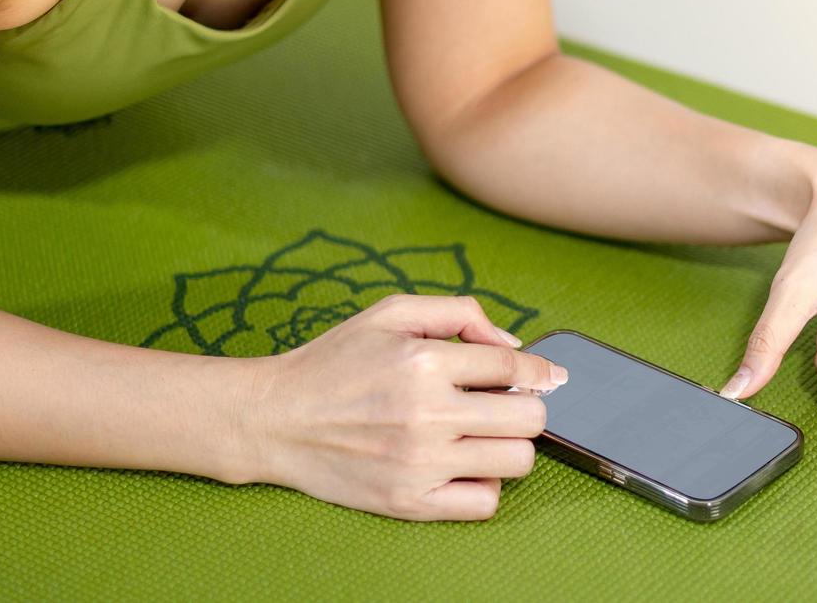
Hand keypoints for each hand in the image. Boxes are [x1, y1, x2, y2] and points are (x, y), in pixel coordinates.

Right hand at [240, 293, 568, 520]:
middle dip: (525, 407)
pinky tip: (464, 466)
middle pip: (529, 418)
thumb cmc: (334, 361)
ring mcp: (419, 463)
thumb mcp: (391, 313)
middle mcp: (426, 414)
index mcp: (424, 361)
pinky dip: (485, 485)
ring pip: (517, 462)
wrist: (274, 419)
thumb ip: (459, 313)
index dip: (538, 371)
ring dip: (510, 446)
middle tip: (501, 405)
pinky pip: (484, 503)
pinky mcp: (408, 503)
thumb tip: (514, 347)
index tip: (542, 377)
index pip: (516, 370)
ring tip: (483, 436)